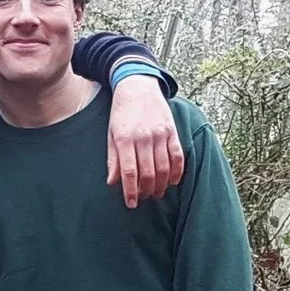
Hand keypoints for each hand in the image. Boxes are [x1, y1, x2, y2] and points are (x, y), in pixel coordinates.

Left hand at [106, 73, 185, 207]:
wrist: (138, 86)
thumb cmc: (121, 113)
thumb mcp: (111, 134)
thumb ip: (113, 159)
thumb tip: (112, 182)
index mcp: (124, 139)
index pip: (129, 172)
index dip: (130, 191)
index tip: (131, 204)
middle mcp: (143, 137)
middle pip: (148, 173)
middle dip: (147, 191)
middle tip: (144, 198)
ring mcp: (160, 134)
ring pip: (164, 168)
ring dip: (161, 186)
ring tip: (157, 193)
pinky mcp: (172, 131)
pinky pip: (178, 157)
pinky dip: (176, 173)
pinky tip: (172, 182)